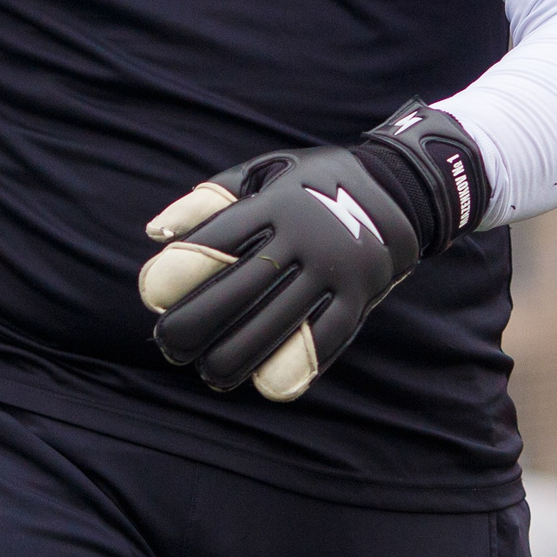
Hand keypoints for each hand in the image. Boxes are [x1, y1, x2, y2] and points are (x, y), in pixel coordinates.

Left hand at [139, 103, 487, 401]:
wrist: (400, 188)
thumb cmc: (312, 186)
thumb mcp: (263, 174)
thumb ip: (208, 200)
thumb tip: (156, 233)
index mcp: (275, 203)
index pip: (218, 240)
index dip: (180, 271)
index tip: (155, 296)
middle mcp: (305, 235)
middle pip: (241, 289)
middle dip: (196, 324)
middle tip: (172, 344)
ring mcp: (336, 268)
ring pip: (278, 322)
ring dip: (235, 355)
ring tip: (209, 370)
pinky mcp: (361, 296)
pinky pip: (326, 337)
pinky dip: (295, 364)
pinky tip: (265, 382)